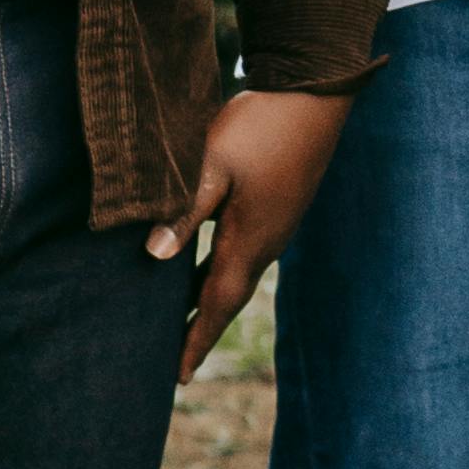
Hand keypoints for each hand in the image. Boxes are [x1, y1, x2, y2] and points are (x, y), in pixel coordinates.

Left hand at [147, 86, 355, 385]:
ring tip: (180, 319)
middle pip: (227, 297)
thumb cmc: (259, 127)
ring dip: (209, 298)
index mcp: (250, 240)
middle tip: (175, 360)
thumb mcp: (211, 168)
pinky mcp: (277, 204)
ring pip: (236, 272)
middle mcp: (268, 241)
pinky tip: (200, 260)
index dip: (195, 340)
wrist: (315, 92)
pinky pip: (244, 251)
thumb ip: (183, 212)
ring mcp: (276, 223)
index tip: (177, 376)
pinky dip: (218, 268)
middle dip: (201, 328)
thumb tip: (153, 257)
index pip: (217, 305)